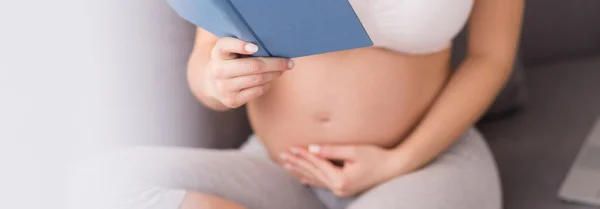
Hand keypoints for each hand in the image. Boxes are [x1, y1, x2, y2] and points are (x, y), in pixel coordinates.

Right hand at [204, 37, 294, 107]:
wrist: (211, 83)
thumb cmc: (229, 60)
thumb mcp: (230, 49)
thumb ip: (243, 44)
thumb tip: (273, 46)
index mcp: (218, 52)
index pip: (226, 45)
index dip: (240, 46)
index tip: (255, 47)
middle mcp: (218, 70)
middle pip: (253, 66)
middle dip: (275, 63)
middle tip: (289, 62)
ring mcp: (224, 87)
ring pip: (258, 79)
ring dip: (275, 74)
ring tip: (283, 69)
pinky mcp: (232, 100)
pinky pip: (257, 91)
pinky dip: (268, 84)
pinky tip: (272, 79)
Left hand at [279, 144, 405, 196]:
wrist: (394, 169)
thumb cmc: (376, 157)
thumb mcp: (355, 150)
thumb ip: (333, 150)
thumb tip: (313, 149)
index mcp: (340, 179)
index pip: (317, 164)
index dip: (303, 154)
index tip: (291, 147)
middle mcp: (338, 188)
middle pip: (313, 172)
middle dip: (298, 163)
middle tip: (282, 155)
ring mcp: (341, 190)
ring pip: (316, 179)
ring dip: (302, 171)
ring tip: (287, 165)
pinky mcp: (344, 189)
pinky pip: (324, 184)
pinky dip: (312, 180)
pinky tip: (303, 179)